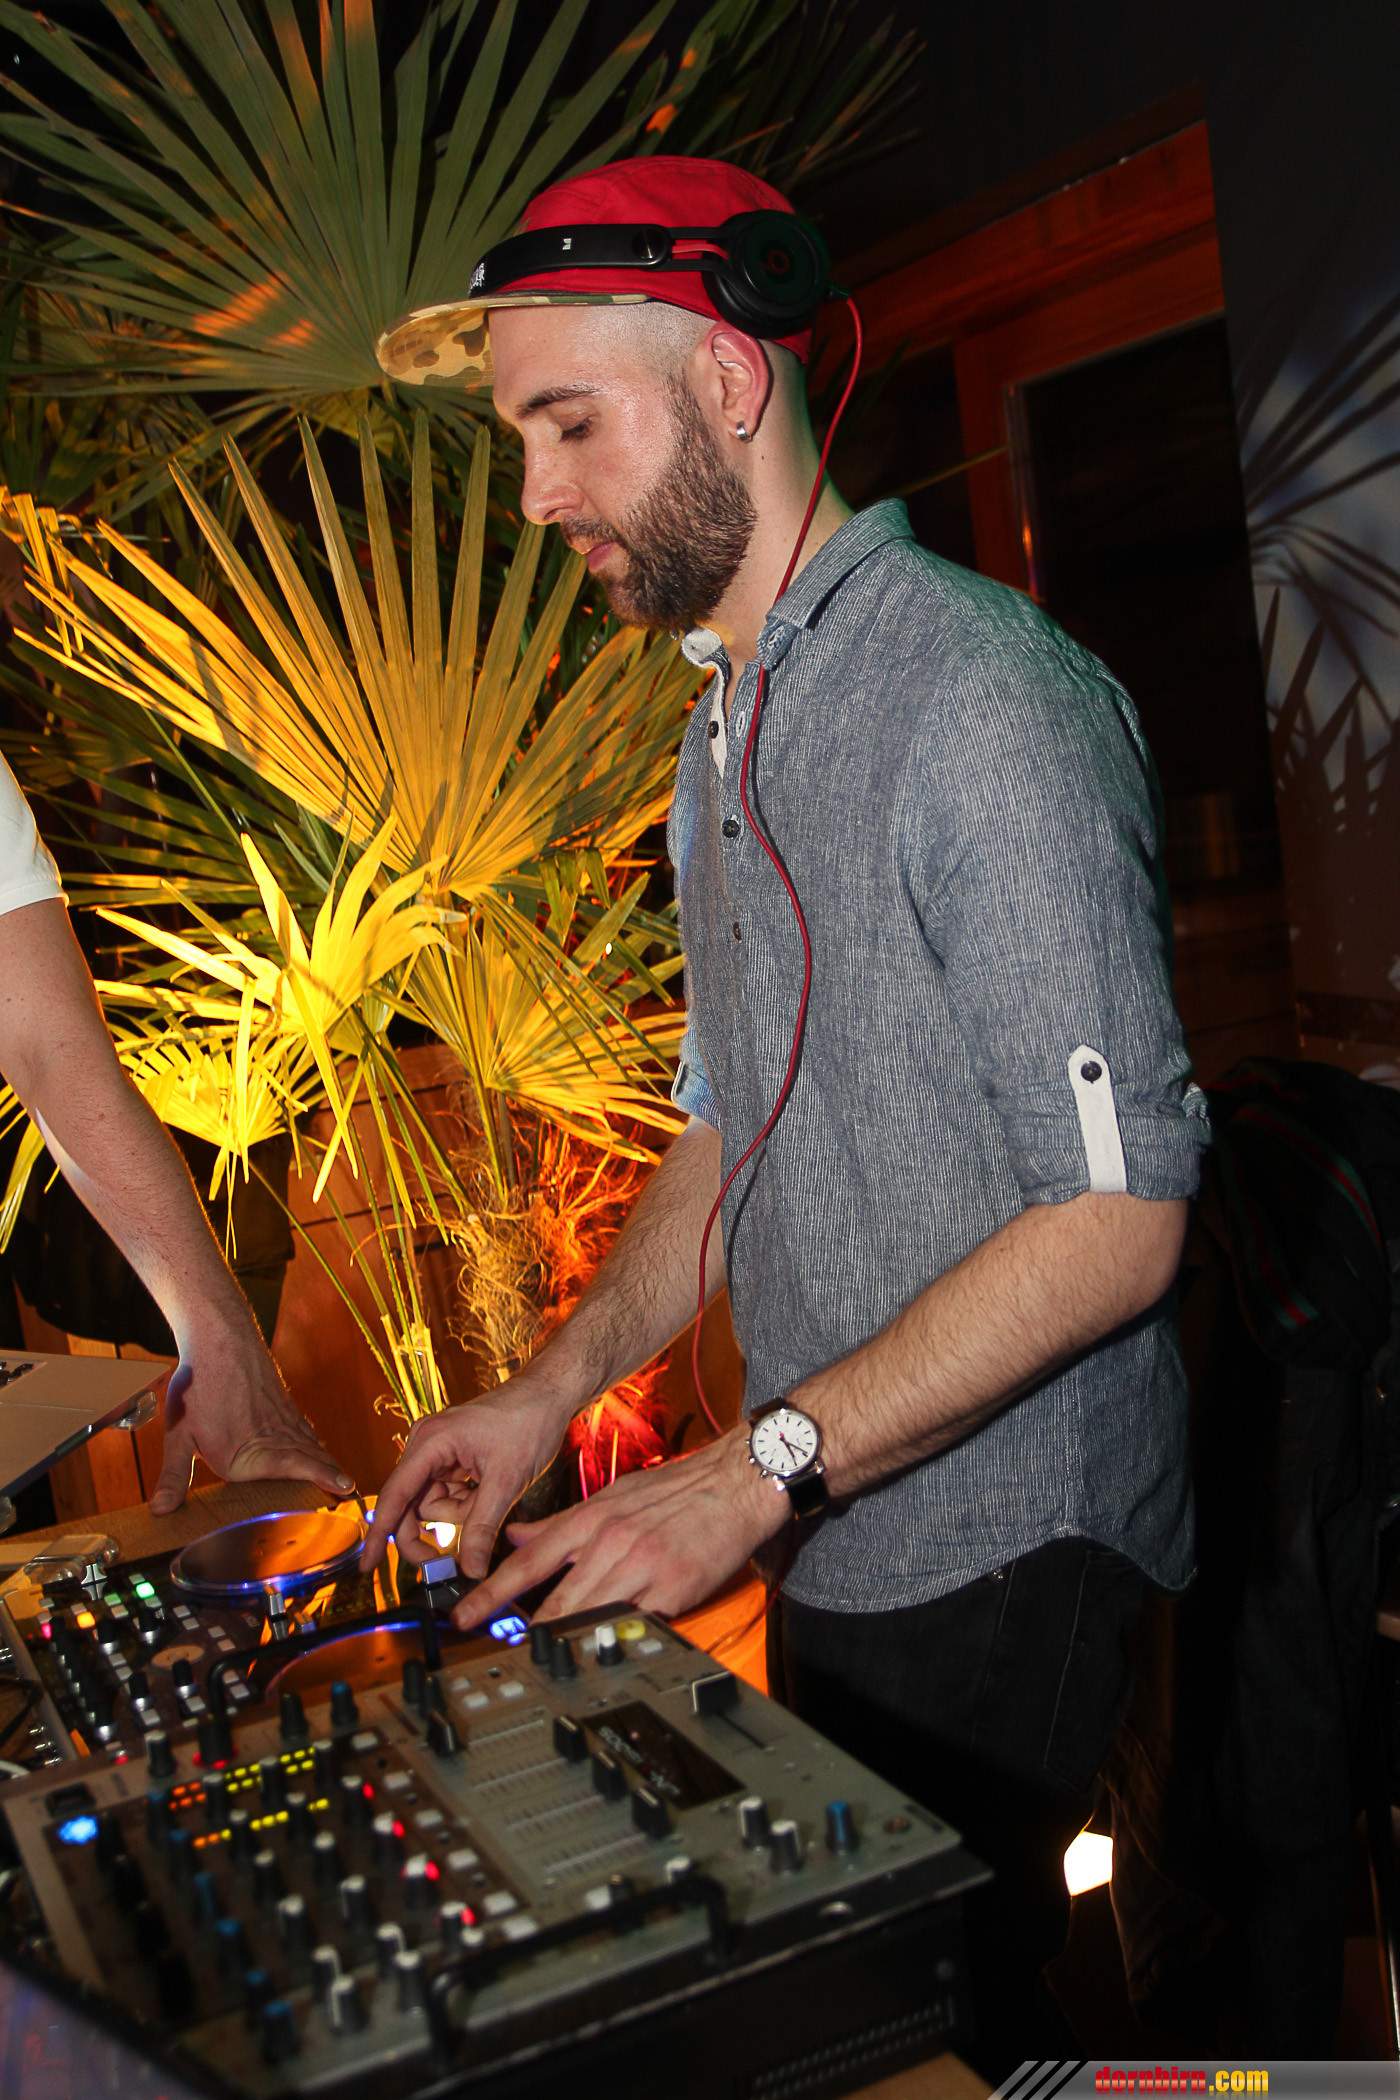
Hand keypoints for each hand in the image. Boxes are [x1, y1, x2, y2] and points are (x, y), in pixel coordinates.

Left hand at [149, 1317, 353, 1514]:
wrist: (218, 1337)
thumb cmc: (198, 1384)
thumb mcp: (178, 1436)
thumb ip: (173, 1476)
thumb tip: (159, 1510)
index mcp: (246, 1453)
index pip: (291, 1469)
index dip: (320, 1478)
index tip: (343, 1488)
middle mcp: (270, 1437)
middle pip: (308, 1459)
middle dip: (331, 1476)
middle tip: (352, 1493)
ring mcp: (281, 1419)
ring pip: (310, 1444)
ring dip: (327, 1462)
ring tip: (343, 1480)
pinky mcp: (283, 1405)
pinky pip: (304, 1429)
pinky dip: (316, 1445)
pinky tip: (319, 1451)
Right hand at [359, 1376, 574, 1580]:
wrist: (549, 1395)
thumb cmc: (529, 1422)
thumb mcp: (506, 1482)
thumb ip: (483, 1527)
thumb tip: (470, 1569)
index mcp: (431, 1442)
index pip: (395, 1495)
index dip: (379, 1534)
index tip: (366, 1565)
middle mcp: (427, 1445)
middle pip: (411, 1504)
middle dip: (429, 1531)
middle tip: (440, 1562)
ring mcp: (438, 1451)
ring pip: (433, 1503)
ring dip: (459, 1513)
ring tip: (491, 1494)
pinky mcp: (452, 1458)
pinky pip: (448, 1494)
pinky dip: (467, 1502)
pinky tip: (489, 1487)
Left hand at [453, 1432, 789, 1629]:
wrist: (734, 1483)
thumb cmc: (676, 1489)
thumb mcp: (611, 1496)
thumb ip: (561, 1522)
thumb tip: (517, 1535)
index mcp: (591, 1519)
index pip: (528, 1561)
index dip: (492, 1593)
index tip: (465, 1615)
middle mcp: (610, 1543)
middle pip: (554, 1600)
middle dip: (523, 1631)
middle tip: (499, 1652)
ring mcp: (641, 1568)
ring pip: (589, 1616)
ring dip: (565, 1639)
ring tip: (545, 1659)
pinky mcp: (672, 1590)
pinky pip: (634, 1623)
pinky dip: (614, 1637)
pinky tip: (600, 1648)